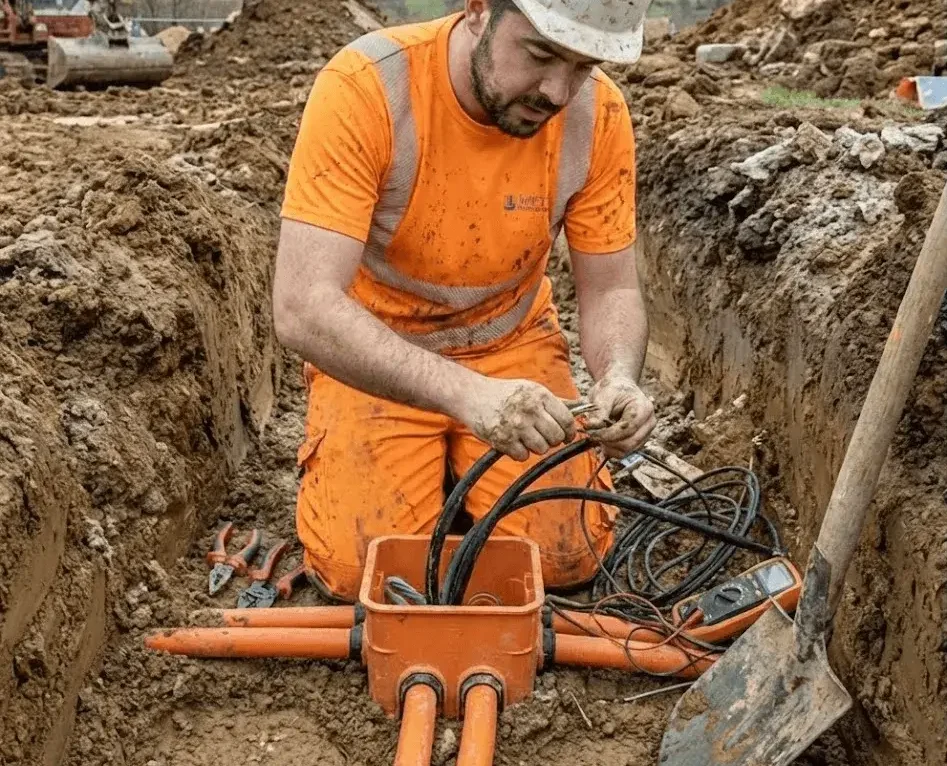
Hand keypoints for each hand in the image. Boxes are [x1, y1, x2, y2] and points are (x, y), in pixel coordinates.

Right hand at [460, 377, 576, 460]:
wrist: (472, 395)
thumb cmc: (504, 393)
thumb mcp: (531, 389)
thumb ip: (553, 401)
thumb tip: (578, 409)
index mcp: (540, 396)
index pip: (567, 419)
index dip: (570, 431)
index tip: (567, 436)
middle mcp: (530, 410)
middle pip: (556, 437)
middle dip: (553, 441)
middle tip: (545, 437)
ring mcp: (516, 426)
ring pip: (541, 449)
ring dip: (536, 447)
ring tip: (527, 438)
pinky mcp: (503, 440)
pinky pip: (523, 456)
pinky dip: (520, 453)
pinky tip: (514, 442)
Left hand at [585, 372, 655, 457]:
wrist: (619, 387)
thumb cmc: (613, 388)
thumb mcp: (604, 395)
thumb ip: (599, 412)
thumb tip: (590, 426)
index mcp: (644, 408)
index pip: (628, 428)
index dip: (609, 434)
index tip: (592, 433)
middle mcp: (649, 423)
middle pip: (629, 443)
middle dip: (608, 442)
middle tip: (592, 435)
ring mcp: (645, 434)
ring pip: (626, 450)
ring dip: (609, 447)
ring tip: (597, 435)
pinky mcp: (637, 441)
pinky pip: (624, 452)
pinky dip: (611, 449)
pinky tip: (602, 439)